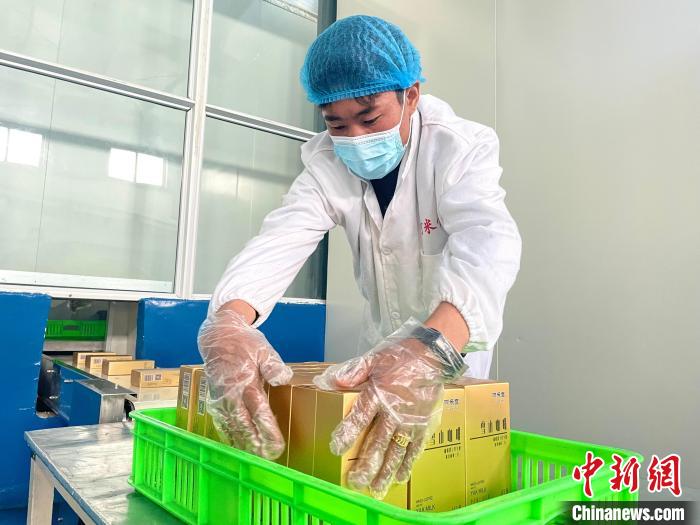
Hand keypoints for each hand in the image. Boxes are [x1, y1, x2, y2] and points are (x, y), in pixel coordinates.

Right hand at [198, 308, 291, 458]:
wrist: (217, 335)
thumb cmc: (244, 342)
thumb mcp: (263, 348)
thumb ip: (273, 365)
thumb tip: (283, 378)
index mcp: (246, 383)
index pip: (259, 413)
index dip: (268, 431)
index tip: (277, 445)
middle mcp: (231, 394)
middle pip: (244, 426)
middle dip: (256, 444)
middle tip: (268, 459)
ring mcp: (220, 398)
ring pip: (231, 427)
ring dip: (242, 444)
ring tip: (253, 458)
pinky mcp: (213, 399)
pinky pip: (221, 422)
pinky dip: (228, 435)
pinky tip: (235, 445)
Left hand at [313, 318, 466, 497]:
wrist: (432, 354)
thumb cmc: (399, 356)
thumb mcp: (373, 358)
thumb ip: (352, 372)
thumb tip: (327, 381)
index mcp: (379, 393)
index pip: (360, 416)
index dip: (348, 432)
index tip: (336, 448)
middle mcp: (395, 411)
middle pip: (378, 441)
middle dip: (366, 464)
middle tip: (355, 482)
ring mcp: (411, 420)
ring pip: (397, 451)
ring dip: (386, 471)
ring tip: (375, 489)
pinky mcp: (425, 424)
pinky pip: (416, 448)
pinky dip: (408, 464)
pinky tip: (400, 478)